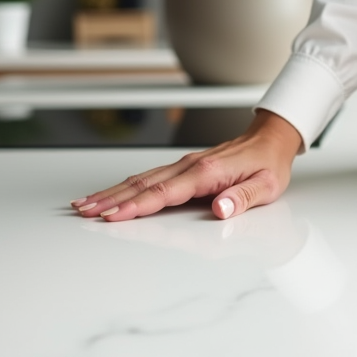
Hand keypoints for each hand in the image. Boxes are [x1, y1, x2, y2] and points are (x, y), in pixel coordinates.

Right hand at [70, 109, 302, 221]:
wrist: (271, 140)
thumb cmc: (269, 165)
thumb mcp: (266, 187)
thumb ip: (243, 199)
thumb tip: (221, 210)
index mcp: (207, 173)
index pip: (165, 193)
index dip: (137, 206)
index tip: (113, 216)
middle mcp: (189, 166)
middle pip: (142, 185)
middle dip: (111, 199)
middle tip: (85, 212)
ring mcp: (183, 166)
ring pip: (140, 180)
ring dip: (111, 192)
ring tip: (85, 204)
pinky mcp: (182, 168)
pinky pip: (148, 178)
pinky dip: (125, 186)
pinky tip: (111, 193)